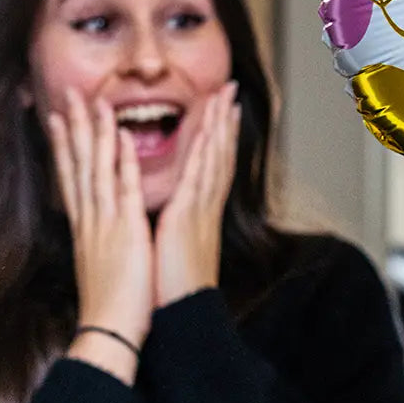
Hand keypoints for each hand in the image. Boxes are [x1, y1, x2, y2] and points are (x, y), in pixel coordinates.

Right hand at [48, 88, 153, 346]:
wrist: (111, 332)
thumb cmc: (113, 302)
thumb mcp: (102, 261)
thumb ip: (101, 238)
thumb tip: (101, 227)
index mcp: (87, 226)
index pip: (72, 177)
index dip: (63, 146)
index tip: (57, 118)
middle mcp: (91, 219)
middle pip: (77, 165)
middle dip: (72, 128)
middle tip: (68, 95)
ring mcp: (105, 222)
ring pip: (96, 169)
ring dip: (94, 133)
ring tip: (91, 101)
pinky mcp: (125, 230)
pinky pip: (123, 188)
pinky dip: (120, 161)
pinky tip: (119, 136)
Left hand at [153, 81, 240, 308]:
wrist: (181, 312)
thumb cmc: (174, 287)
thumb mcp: (176, 247)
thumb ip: (178, 225)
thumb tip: (176, 216)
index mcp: (199, 212)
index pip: (213, 165)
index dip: (220, 135)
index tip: (224, 110)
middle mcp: (204, 205)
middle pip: (219, 153)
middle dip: (224, 119)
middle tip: (229, 90)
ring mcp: (199, 208)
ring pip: (214, 157)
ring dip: (219, 125)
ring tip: (223, 98)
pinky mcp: (188, 215)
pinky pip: (197, 174)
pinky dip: (203, 149)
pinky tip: (206, 128)